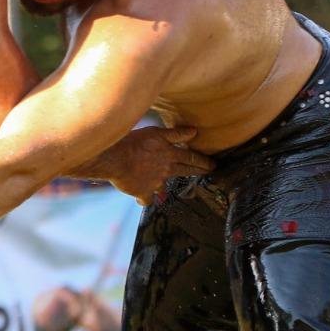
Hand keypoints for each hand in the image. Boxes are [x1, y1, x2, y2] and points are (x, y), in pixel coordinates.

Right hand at [98, 126, 212, 203]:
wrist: (115, 159)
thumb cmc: (133, 143)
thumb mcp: (155, 133)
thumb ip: (175, 134)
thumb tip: (194, 131)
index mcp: (169, 155)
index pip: (191, 158)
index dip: (203, 161)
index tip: (213, 165)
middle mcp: (166, 170)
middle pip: (185, 171)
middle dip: (198, 171)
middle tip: (208, 172)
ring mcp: (155, 183)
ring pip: (164, 186)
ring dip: (164, 185)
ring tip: (163, 187)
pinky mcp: (143, 192)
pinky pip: (147, 199)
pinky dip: (146, 198)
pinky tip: (143, 198)